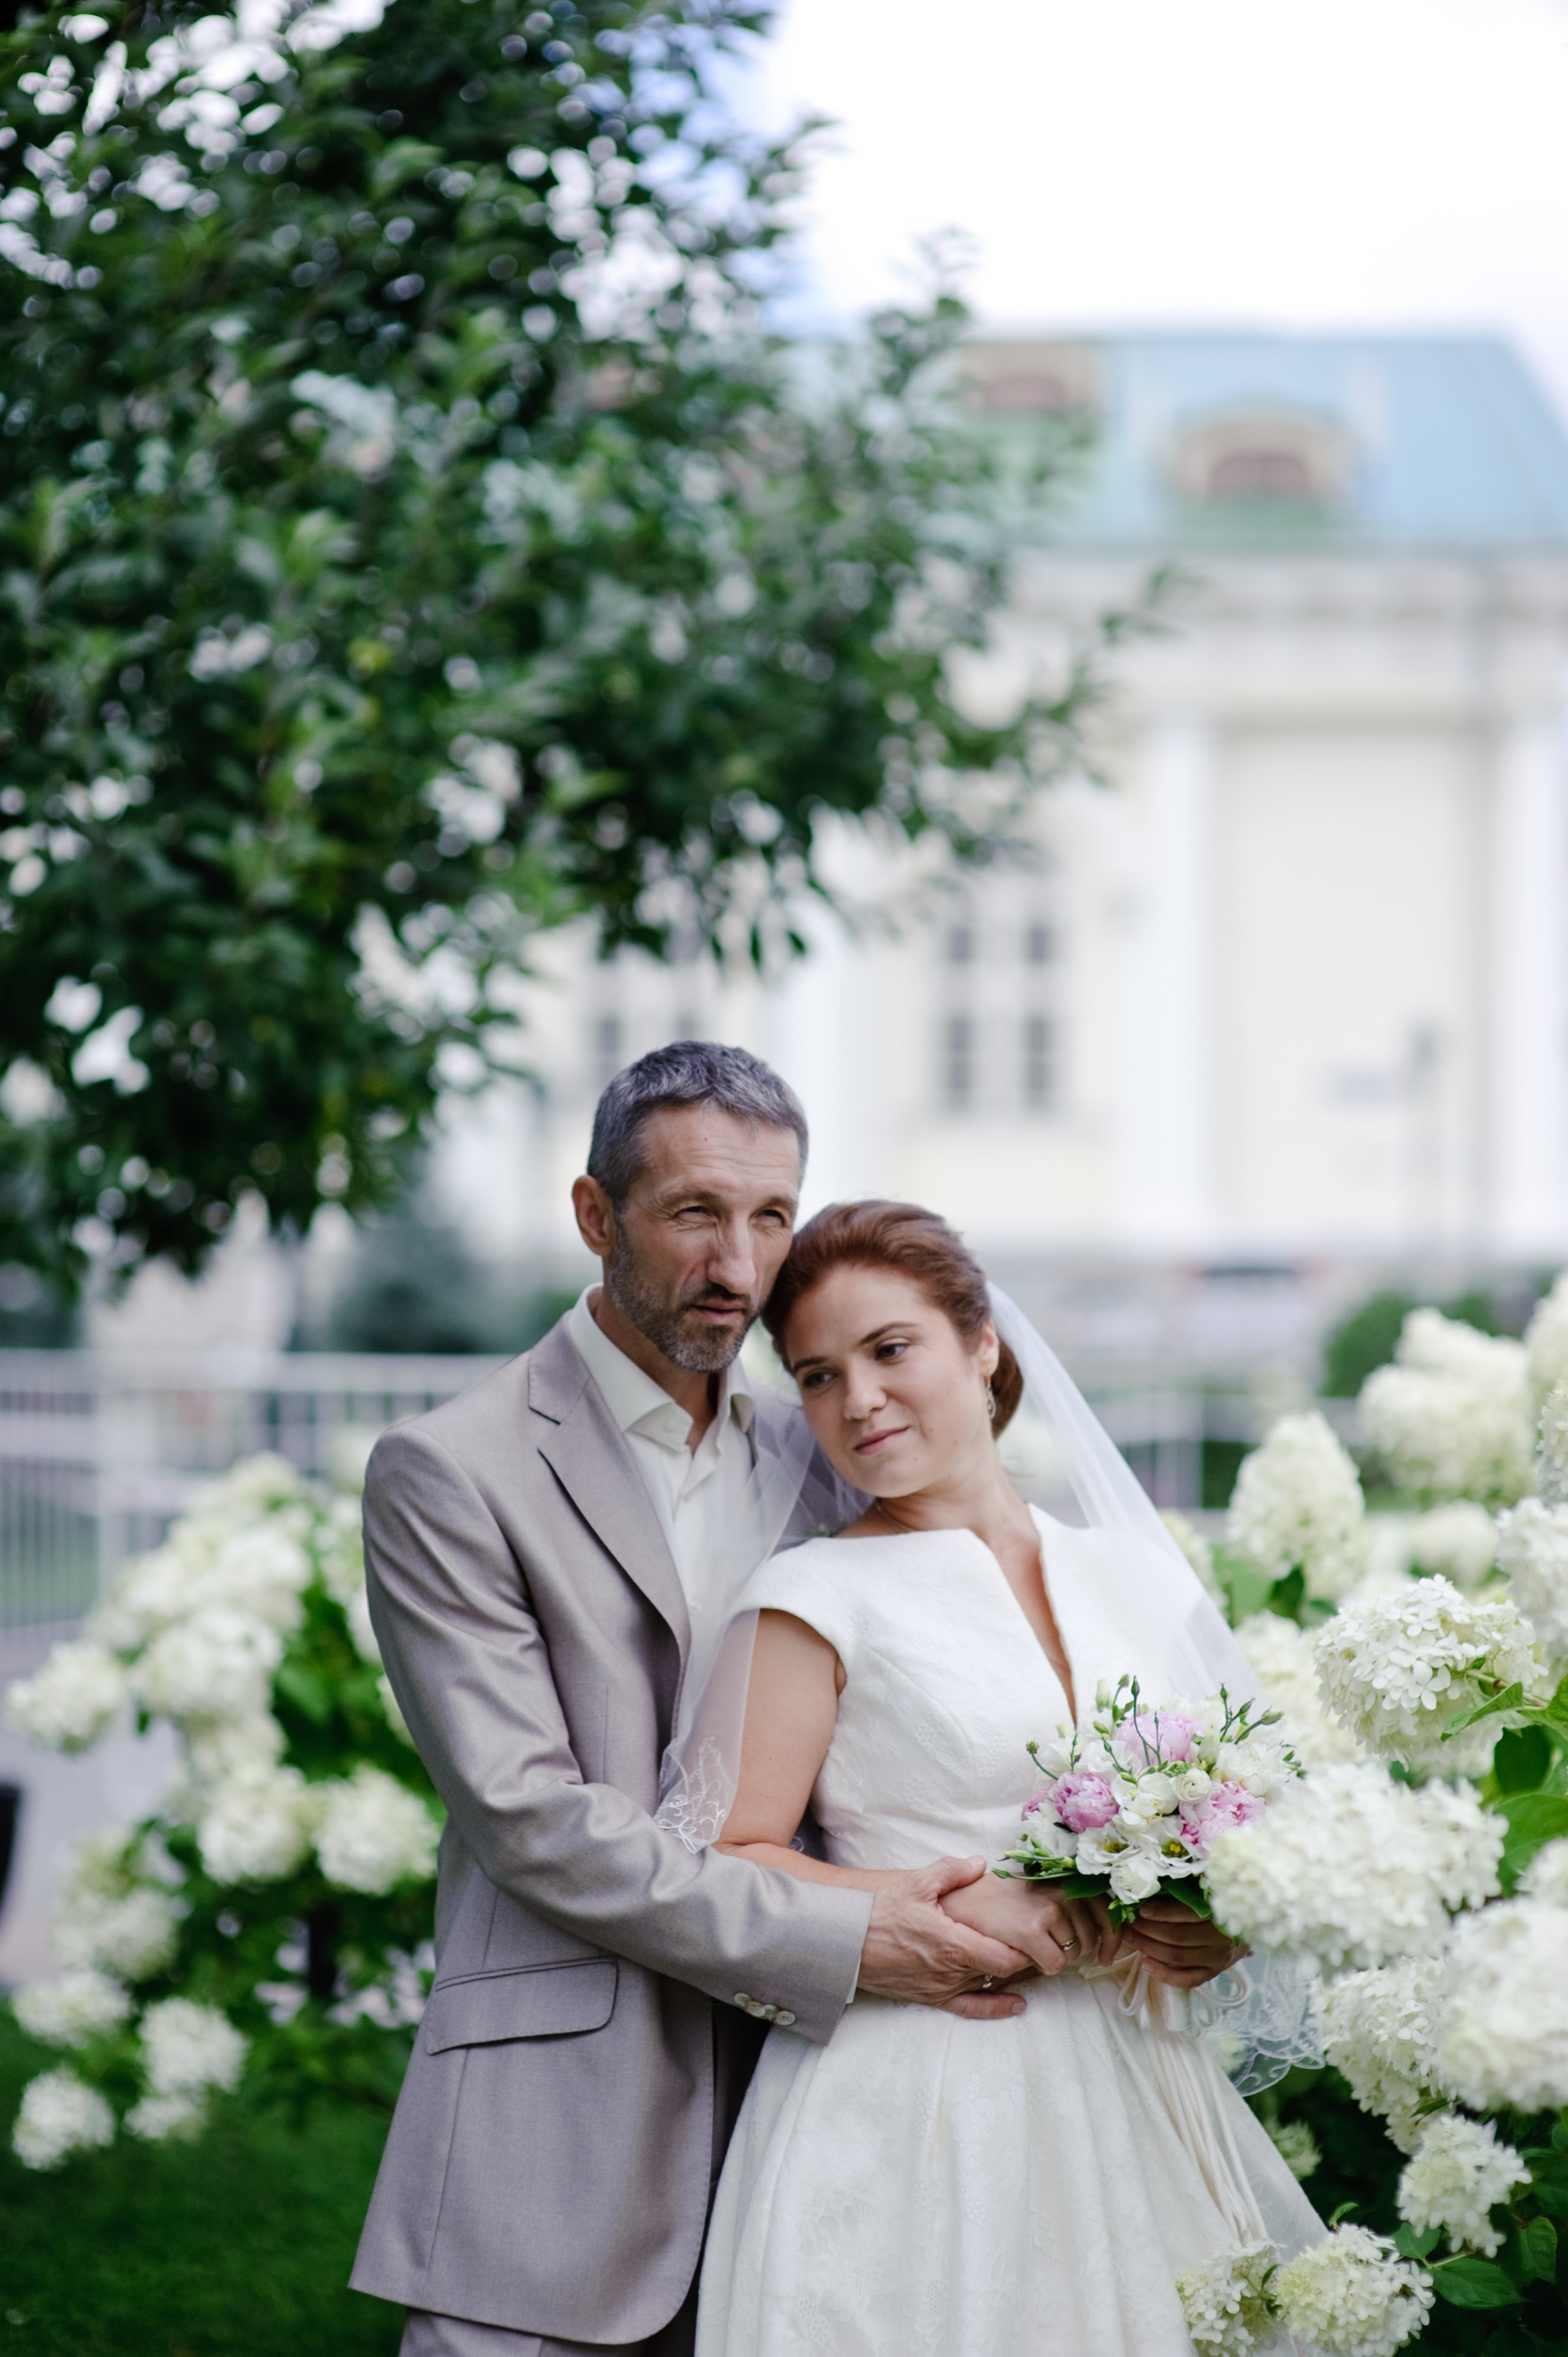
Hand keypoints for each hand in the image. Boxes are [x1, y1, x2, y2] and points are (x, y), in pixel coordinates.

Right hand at [858, 1856, 1032, 2015]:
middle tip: (1043, 1943)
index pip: (1005, 1957)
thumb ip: (952, 1871)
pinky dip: (996, 2008)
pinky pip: (970, 2008)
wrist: (846, 1943)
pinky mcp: (931, 1999)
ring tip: (1033, 1961)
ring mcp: (941, 1989)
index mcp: (953, 1944)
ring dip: (1010, 1975)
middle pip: (1002, 1972)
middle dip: (1025, 1959)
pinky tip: (1017, 2004)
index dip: (1028, 1950)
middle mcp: (951, 1972)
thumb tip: (981, 1864)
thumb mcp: (917, 1883)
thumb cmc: (881, 1912)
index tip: (1041, 1937)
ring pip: (988, 1986)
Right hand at [940, 1876, 1120, 1981]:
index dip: (1113, 1940)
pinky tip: (1024, 1952)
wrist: (965, 1899)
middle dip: (1075, 1953)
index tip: (1106, 1956)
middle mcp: (1063, 1893)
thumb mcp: (1043, 1892)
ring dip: (1055, 1958)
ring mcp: (1048, 1911)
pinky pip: (1054, 1965)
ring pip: (1071, 1957)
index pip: (1108, 1913)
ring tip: (1031, 1944)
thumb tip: (1103, 1936)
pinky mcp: (1031, 1930)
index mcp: (1068, 1881)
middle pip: (1089, 1942)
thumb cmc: (1005, 1901)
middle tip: (1050, 1947)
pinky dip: (1042, 1966)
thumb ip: (1071, 1905)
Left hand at [1123, 1898, 1243, 1988]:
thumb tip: (1154, 1885)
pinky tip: (1145, 1964)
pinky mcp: (1213, 1973)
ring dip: (1148, 1947)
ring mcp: (1217, 1959)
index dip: (1161, 1912)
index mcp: (1220, 1913)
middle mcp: (1220, 1939)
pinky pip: (1187, 1979)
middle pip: (1176, 1937)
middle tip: (1128, 1922)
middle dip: (1147, 1929)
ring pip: (1177, 1957)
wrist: (1251, 1926)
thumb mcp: (1213, 1892)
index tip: (1141, 1908)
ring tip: (1130, 1937)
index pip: (1186, 1914)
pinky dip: (1164, 1974)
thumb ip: (1191, 1891)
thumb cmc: (1225, 1904)